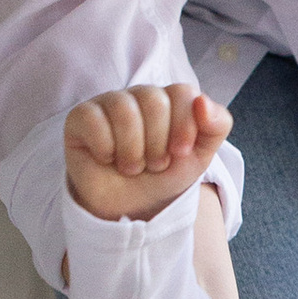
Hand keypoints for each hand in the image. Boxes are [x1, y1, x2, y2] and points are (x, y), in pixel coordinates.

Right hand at [64, 82, 227, 223]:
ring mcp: (108, 102)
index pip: (182, 92)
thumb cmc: (162, 175)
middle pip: (154, 100)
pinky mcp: (81, 117)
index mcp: (169, 99)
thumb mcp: (199, 155)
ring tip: (132, 167)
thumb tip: (202, 101)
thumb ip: (216, 125)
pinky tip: (107, 159)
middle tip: (153, 164)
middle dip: (158, 144)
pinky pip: (93, 120)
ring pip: (124, 109)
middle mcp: (139, 95)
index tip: (179, 153)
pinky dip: (105, 148)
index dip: (184, 126)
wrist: (131, 206)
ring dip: (132, 150)